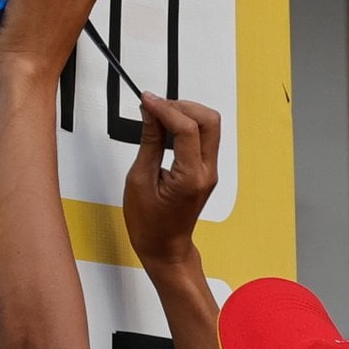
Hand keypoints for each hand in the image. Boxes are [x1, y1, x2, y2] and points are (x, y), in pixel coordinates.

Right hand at [123, 94, 221, 270]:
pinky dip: (186, 125)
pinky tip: (166, 127)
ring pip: (209, 126)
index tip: (146, 101)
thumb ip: (149, 143)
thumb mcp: (139, 180)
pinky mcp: (205, 170)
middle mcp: (207, 172)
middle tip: (155, 106)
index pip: (186, 129)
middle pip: (209, 120)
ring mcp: (209, 170)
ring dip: (185, 113)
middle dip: (182, 106)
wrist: (164, 247)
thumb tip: (150, 115)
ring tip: (158, 115)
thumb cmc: (150, 224)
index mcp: (190, 177)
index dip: (165, 108)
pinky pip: (203, 137)